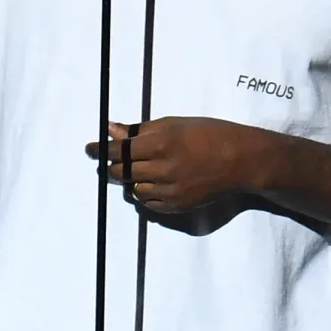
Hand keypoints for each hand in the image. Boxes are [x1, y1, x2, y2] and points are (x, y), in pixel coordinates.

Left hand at [85, 118, 252, 212]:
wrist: (240, 160)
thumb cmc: (208, 133)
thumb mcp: (174, 123)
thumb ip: (140, 130)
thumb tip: (111, 129)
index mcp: (161, 143)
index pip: (119, 150)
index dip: (101, 150)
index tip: (90, 149)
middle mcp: (163, 169)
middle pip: (121, 173)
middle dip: (113, 166)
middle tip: (112, 159)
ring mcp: (170, 191)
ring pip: (133, 190)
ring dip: (130, 180)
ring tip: (140, 168)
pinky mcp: (177, 207)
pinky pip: (148, 203)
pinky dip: (145, 193)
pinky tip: (153, 182)